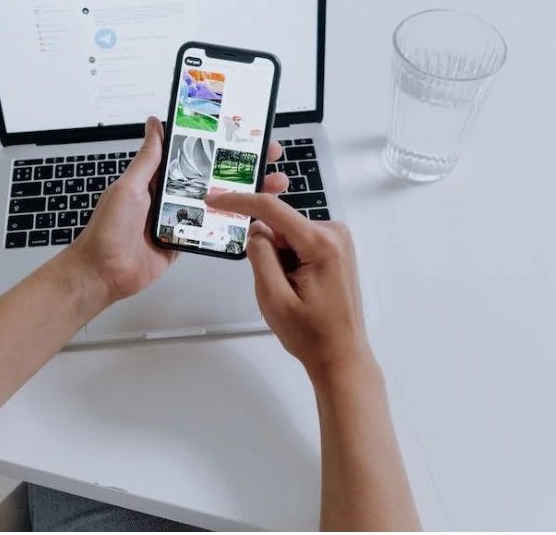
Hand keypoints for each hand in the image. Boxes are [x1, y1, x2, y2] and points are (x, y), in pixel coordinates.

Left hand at [65, 116, 287, 319]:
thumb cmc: (108, 229)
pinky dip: (234, 222)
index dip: (219, 142)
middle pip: (214, 175)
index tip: (242, 131)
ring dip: (246, 193)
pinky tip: (255, 215)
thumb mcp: (129, 187)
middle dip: (243, 165)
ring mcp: (182, 217)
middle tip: (270, 155)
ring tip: (272, 184)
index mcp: (159, 176)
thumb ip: (148, 159)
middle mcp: (173, 194)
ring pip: (220, 200)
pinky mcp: (187, 239)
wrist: (104, 273)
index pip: (195, 152)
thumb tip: (154, 124)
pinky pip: (213, 228)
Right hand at [202, 192, 372, 382]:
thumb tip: (256, 229)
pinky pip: (300, 242)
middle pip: (281, 225)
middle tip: (276, 286)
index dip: (239, 201)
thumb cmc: (312, 334)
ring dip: (281, 258)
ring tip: (293, 291)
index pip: (271, 209)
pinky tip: (300, 286)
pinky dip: (291, 259)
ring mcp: (339, 240)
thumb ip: (260, 256)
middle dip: (268, 249)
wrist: (341, 355)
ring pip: (289, 235)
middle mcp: (335, 234)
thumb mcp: (273, 298)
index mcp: (321, 243)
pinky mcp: (337, 248)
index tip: (214, 198)